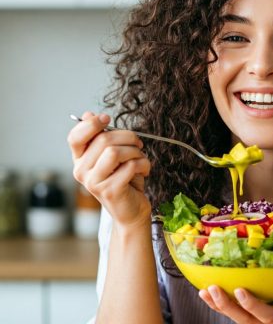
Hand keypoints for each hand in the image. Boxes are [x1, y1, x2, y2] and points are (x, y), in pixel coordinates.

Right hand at [67, 111, 151, 229]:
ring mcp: (94, 183)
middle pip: (103, 140)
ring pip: (115, 152)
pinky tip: (144, 170)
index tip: (107, 119)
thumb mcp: (113, 155)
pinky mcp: (110, 191)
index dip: (91, 124)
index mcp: (80, 160)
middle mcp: (82, 172)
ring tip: (140, 158)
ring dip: (135, 151)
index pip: (75, 137)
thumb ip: (102, 137)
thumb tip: (88, 114)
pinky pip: (130, 166)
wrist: (132, 210)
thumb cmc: (124, 179)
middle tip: (138, 144)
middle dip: (127, 136)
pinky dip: (143, 164)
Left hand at [199, 249, 272, 323]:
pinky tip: (204, 291)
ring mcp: (262, 316)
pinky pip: (234, 310)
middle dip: (227, 307)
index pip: (270, 315)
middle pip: (247, 320)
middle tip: (212, 288)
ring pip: (237, 317)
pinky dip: (218, 303)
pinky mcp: (254, 311)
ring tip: (204, 291)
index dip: (253, 306)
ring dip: (218, 306)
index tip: (239, 289)